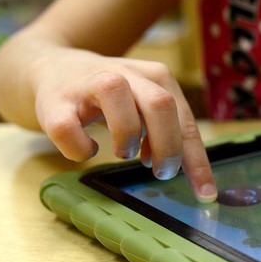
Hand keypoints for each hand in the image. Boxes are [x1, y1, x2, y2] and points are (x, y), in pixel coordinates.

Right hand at [32, 49, 216, 201]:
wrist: (55, 69)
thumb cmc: (114, 100)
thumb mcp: (147, 109)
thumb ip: (170, 132)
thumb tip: (190, 172)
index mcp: (157, 78)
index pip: (186, 122)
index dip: (196, 160)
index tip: (205, 193)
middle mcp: (126, 73)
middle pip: (160, 104)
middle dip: (167, 147)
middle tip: (161, 172)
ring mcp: (89, 82)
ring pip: (116, 96)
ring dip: (126, 137)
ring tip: (124, 152)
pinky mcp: (55, 100)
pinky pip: (67, 128)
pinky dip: (81, 148)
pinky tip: (89, 149)